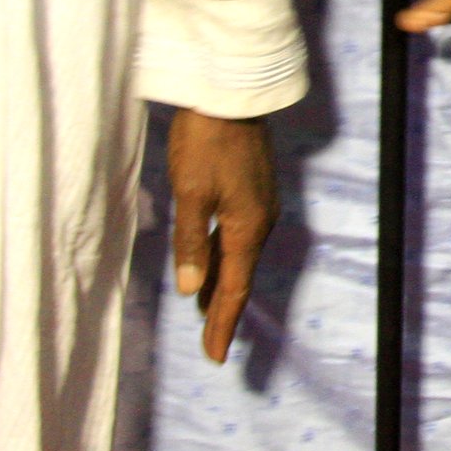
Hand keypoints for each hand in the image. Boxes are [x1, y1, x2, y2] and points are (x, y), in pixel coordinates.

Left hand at [168, 108, 275, 364]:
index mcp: (246, 228)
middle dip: (223, 309)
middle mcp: (261, 221)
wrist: (232, 94)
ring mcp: (261, 204)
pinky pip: (240, 235)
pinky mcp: (254, 189)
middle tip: (211, 341)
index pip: (233, 289)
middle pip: (240, 275)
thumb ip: (190, 242)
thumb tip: (192, 289)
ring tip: (206, 307)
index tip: (214, 356)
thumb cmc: (205, 142)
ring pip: (239, 255)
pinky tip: (211, 258)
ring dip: (222, 282)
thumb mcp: (189, 193)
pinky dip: (224, 256)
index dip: (222, 324)